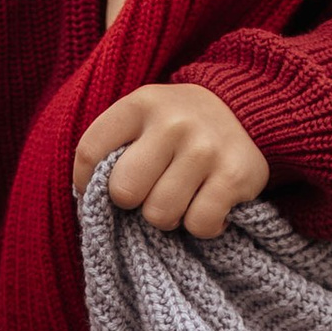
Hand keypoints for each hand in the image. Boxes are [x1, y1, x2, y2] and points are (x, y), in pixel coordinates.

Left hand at [71, 83, 270, 237]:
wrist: (246, 111)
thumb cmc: (178, 127)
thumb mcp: (143, 118)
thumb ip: (113, 147)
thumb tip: (88, 200)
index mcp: (141, 105)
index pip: (90, 152)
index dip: (85, 182)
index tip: (96, 190)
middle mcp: (173, 123)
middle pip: (123, 191)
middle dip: (132, 202)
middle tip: (150, 191)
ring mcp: (205, 149)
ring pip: (159, 214)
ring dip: (167, 217)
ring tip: (180, 197)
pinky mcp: (234, 176)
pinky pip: (199, 224)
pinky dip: (202, 226)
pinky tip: (207, 204)